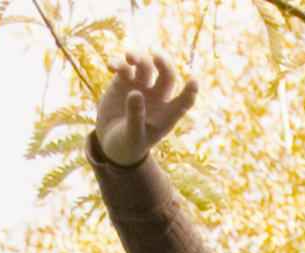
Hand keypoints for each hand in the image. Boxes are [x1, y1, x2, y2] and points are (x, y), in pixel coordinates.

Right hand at [96, 48, 195, 165]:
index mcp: (166, 112)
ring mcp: (140, 86)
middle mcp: (157, 96)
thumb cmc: (128, 143)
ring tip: (130, 58)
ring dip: (139, 58)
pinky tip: (110, 67)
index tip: (194, 82)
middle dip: (164, 65)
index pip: (184, 101)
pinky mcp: (123, 82)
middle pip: (166, 75)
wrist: (110, 142)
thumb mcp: (133, 134)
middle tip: (157, 58)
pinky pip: (123, 67)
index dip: (190, 92)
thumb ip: (136, 116)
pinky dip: (118, 64)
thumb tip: (135, 92)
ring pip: (145, 66)